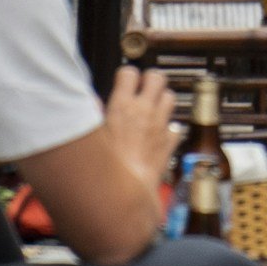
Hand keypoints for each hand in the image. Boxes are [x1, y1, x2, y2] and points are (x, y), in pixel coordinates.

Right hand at [101, 66, 176, 191]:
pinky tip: (160, 133)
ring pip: (170, 97)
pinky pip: (175, 128)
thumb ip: (93, 114)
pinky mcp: (169, 142)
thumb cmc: (106, 167)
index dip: (127, 75)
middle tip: (145, 86)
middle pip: (157, 77)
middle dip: (151, 79)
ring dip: (162, 100)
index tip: (125, 80)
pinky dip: (170, 128)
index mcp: (122, 105)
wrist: (126, 192)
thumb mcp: (91, 136)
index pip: (130, 73)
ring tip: (153, 107)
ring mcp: (159, 125)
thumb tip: (91, 102)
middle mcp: (144, 110)